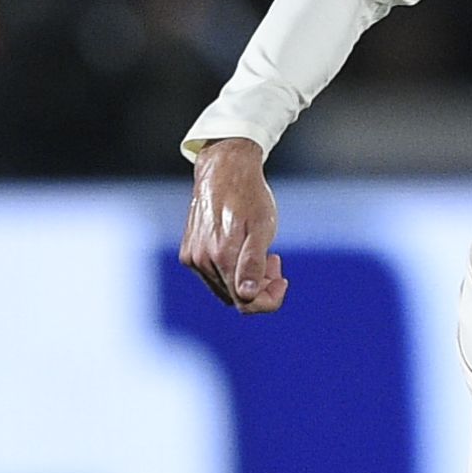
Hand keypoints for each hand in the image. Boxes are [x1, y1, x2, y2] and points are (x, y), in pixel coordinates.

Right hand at [180, 137, 287, 312]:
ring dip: (245, 278)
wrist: (223, 170)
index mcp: (221, 256)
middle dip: (260, 286)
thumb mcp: (261, 228)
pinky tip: (242, 248)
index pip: (246, 303)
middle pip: (236, 297)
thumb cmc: (248, 195)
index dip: (269, 299)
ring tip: (261, 252)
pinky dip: (231, 269)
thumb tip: (246, 295)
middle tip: (274, 260)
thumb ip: (253, 264)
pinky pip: (213, 275)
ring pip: (225, 287)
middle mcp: (201, 261)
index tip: (282, 279)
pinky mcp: (188, 252)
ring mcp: (192, 258)